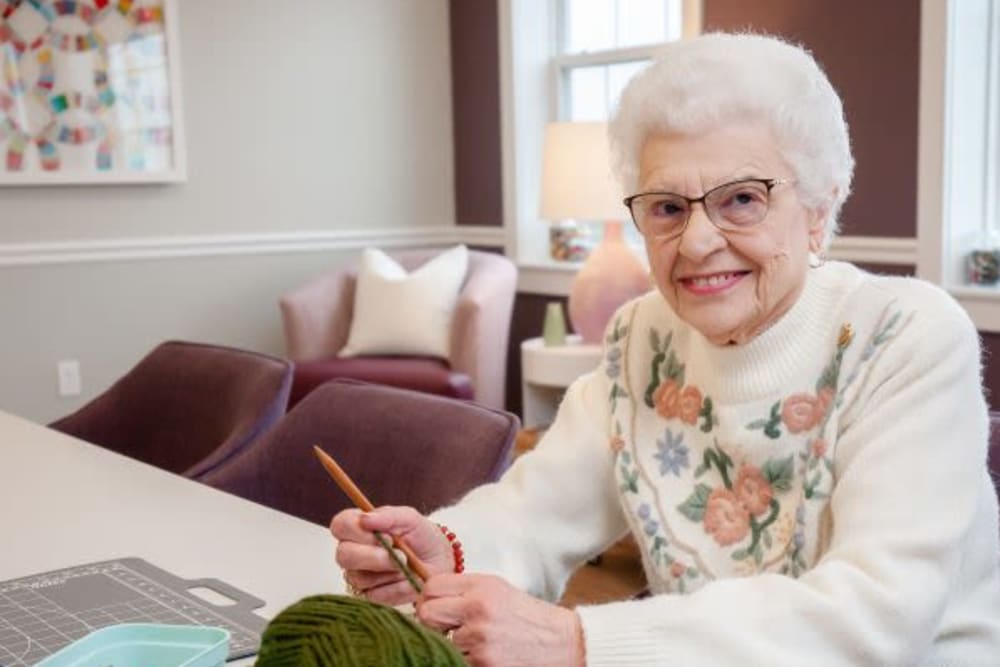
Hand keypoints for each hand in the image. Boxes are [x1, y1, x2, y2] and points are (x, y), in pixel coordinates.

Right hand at [330, 505, 453, 604]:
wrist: (440, 561)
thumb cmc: (421, 536)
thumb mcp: (410, 518)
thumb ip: (388, 516)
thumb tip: (365, 519)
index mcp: (357, 528)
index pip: (340, 526)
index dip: (356, 530)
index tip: (383, 533)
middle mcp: (352, 552)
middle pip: (344, 555)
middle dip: (375, 556)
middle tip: (400, 554)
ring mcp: (358, 576)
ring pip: (360, 578)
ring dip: (390, 571)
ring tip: (408, 564)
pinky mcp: (370, 597)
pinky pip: (376, 595)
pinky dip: (397, 587)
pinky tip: (407, 579)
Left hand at [416, 573, 584, 666]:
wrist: (563, 644)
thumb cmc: (529, 619)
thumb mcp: (498, 590)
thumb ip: (464, 591)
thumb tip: (429, 598)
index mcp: (481, 586)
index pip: (431, 586)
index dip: (428, 599)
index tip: (436, 607)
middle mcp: (477, 608)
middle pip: (426, 613)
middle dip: (431, 624)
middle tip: (446, 629)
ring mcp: (479, 638)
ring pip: (439, 643)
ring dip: (452, 647)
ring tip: (477, 645)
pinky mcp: (482, 664)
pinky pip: (455, 662)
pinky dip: (466, 662)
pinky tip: (485, 657)